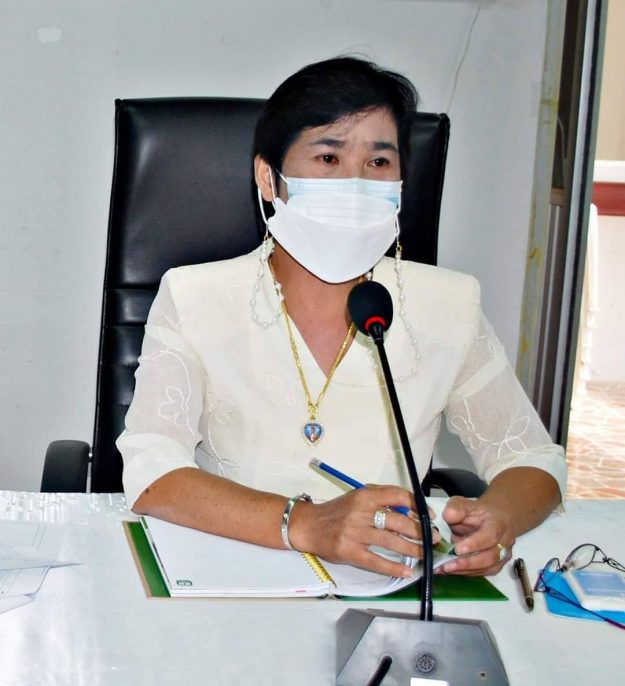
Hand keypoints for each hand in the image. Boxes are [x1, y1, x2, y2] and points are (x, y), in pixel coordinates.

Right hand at [289, 485, 440, 577]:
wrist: (309, 525)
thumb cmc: (337, 511)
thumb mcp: (357, 496)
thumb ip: (380, 498)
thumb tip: (410, 508)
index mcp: (365, 495)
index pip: (398, 496)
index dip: (418, 506)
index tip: (430, 516)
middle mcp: (361, 512)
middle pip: (399, 521)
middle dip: (421, 531)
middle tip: (434, 538)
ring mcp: (355, 533)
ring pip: (391, 542)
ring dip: (413, 549)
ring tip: (426, 554)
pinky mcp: (349, 552)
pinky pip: (376, 561)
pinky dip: (394, 567)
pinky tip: (407, 571)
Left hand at [438, 496, 514, 576]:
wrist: (496, 518)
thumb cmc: (478, 512)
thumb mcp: (465, 503)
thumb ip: (456, 508)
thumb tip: (448, 516)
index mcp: (498, 523)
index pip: (490, 535)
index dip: (475, 544)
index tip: (458, 549)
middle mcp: (504, 541)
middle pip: (490, 557)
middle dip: (467, 563)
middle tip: (447, 565)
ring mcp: (503, 555)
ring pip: (487, 568)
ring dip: (465, 570)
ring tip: (444, 569)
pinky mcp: (497, 565)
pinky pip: (483, 572)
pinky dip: (467, 573)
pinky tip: (451, 571)